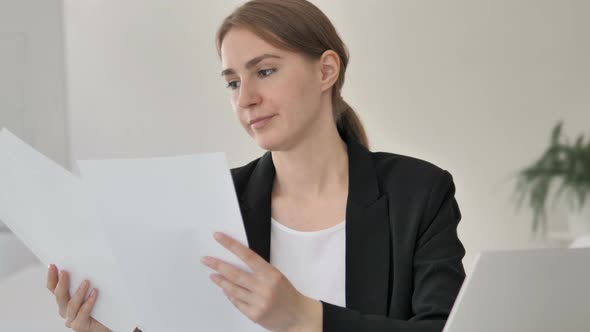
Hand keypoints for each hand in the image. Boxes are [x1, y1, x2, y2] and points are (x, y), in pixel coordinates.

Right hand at [46, 264, 111, 331]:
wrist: (109, 323)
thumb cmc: (101, 308)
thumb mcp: (92, 290)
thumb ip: (86, 281)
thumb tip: (88, 264)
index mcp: (65, 300)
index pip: (54, 288)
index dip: (52, 277)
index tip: (53, 266)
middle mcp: (66, 310)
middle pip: (59, 295)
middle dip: (61, 283)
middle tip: (65, 272)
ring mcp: (72, 319)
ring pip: (71, 305)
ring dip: (78, 292)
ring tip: (86, 282)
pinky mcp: (80, 325)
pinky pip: (83, 313)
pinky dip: (88, 302)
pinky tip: (95, 293)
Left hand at [201, 232, 321, 331]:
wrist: (298, 317)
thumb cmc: (288, 295)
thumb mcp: (277, 277)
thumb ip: (260, 271)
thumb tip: (238, 263)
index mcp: (271, 275)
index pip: (247, 255)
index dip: (231, 245)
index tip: (219, 237)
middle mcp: (263, 288)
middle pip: (234, 273)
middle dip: (217, 265)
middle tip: (206, 260)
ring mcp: (258, 302)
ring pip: (232, 288)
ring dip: (220, 280)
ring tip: (213, 274)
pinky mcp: (254, 314)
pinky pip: (236, 302)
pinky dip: (229, 295)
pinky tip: (225, 289)